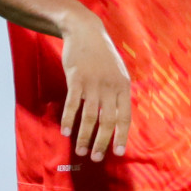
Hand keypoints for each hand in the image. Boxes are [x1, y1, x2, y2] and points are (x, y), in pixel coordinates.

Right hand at [59, 10, 131, 161]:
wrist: (86, 32)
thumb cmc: (102, 55)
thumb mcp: (118, 72)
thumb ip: (119, 92)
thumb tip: (119, 116)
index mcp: (124, 86)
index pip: (125, 117)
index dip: (122, 136)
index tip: (118, 152)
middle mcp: (110, 87)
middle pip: (107, 121)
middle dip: (102, 142)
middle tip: (97, 158)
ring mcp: (93, 84)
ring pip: (89, 117)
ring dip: (85, 137)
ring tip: (81, 151)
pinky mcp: (76, 80)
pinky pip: (72, 105)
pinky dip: (68, 120)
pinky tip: (65, 132)